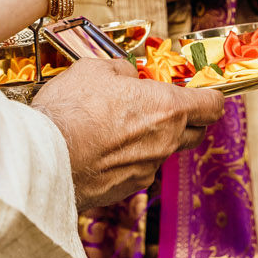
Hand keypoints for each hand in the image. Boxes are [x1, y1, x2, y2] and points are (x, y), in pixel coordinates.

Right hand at [32, 59, 225, 209]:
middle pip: (195, 132)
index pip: (212, 106)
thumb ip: (122, 71)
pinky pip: (139, 169)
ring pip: (163, 152)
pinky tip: (102, 150)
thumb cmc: (71, 110)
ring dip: (150, 140)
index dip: (210, 97)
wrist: (45, 158)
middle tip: (160, 107)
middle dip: (186, 120)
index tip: (202, 94)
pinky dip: (128, 160)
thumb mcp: (94, 69)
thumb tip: (128, 77)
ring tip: (116, 128)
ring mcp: (148, 168)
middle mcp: (166, 142)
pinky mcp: (128, 188)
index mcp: (167, 108)